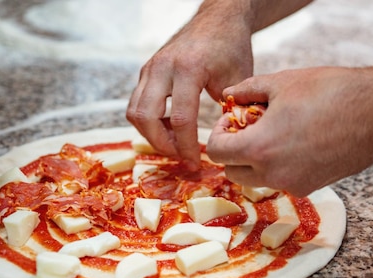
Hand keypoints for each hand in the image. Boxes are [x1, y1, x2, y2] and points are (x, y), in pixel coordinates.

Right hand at [126, 8, 253, 169]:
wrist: (218, 18)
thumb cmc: (232, 47)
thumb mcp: (237, 79)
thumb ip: (228, 110)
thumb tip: (221, 143)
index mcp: (189, 68)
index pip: (181, 119)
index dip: (187, 147)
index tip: (195, 162)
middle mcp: (163, 67)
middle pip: (146, 118)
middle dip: (162, 145)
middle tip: (181, 157)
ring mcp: (150, 69)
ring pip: (135, 113)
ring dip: (152, 135)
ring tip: (175, 144)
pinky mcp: (146, 72)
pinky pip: (136, 104)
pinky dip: (149, 123)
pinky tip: (170, 128)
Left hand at [207, 66, 372, 195]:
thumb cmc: (331, 92)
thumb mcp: (281, 82)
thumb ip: (246, 90)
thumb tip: (228, 95)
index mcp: (259, 148)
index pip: (217, 152)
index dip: (218, 133)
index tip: (230, 121)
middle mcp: (273, 174)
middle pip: (233, 172)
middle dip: (234, 151)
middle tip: (248, 128)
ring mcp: (293, 184)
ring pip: (256, 179)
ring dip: (255, 160)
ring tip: (274, 132)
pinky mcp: (311, 187)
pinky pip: (282, 180)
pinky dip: (278, 165)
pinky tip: (296, 142)